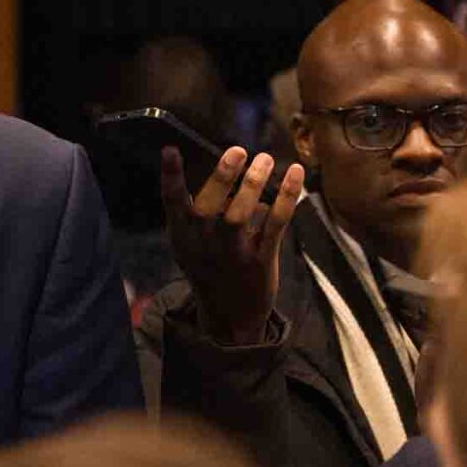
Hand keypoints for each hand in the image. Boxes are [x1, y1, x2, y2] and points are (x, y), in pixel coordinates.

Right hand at [160, 145, 305, 347]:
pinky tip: (296, 173)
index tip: (170, 150)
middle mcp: (205, 243)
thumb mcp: (189, 244)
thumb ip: (196, 212)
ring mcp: (233, 252)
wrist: (229, 316)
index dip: (170, 177)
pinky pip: (275, 223)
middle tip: (237, 150)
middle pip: (210, 206)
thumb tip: (222, 167)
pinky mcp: (262, 259)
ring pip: (241, 214)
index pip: (172, 202)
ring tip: (264, 158)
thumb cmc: (209, 267)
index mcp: (183, 235)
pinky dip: (287, 196)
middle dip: (222, 176)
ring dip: (254, 183)